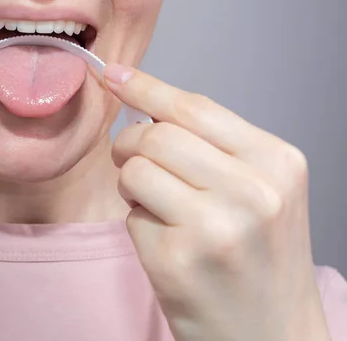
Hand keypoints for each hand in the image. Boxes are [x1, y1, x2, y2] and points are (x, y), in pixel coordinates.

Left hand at [105, 64, 330, 340]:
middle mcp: (253, 191)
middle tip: (131, 162)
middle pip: (155, 135)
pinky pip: (130, 215)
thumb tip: (145, 105)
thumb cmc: (258, 258)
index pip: (195, 107)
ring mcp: (215, 226)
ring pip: (135, 169)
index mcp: (277, 163)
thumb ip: (212, 147)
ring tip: (157, 207)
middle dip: (129, 145)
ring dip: (132, 185)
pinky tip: (166, 243)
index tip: (112, 74)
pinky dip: (138, 223)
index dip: (145, 86)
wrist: (271, 334)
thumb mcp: (259, 191)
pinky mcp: (178, 259)